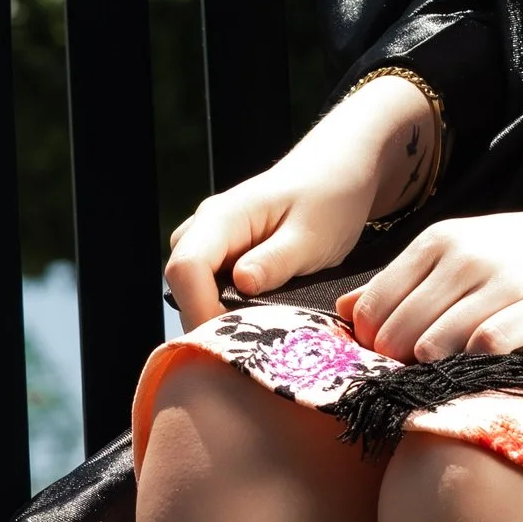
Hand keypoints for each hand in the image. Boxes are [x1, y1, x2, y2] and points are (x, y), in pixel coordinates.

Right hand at [162, 79, 436, 328]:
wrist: (340, 172)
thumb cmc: (330, 198)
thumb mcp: (312, 236)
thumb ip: (275, 261)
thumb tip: (241, 284)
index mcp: (221, 217)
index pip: (186, 269)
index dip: (201, 310)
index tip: (232, 341)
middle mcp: (206, 227)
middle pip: (182, 283)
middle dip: (207, 320)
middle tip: (249, 349)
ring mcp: (212, 240)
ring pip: (193, 287)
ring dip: (217, 314)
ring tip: (256, 337)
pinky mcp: (224, 252)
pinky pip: (209, 284)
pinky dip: (227, 306)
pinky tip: (258, 320)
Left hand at [340, 171, 522, 363]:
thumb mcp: (461, 249)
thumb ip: (403, 280)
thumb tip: (344, 311)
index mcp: (438, 243)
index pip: (371, 308)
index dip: (372, 344)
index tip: (390, 360)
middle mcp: (464, 258)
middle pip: (396, 332)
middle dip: (396, 365)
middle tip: (417, 379)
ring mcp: (503, 282)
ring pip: (434, 343)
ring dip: (431, 372)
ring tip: (445, 381)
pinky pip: (488, 347)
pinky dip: (474, 368)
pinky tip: (481, 373)